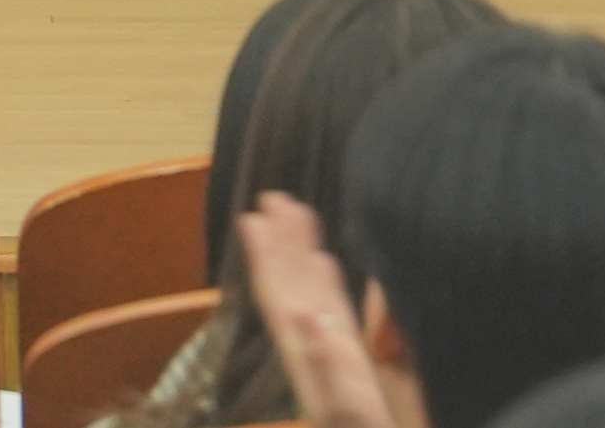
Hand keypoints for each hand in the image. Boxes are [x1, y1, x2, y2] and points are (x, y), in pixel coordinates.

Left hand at [239, 192, 396, 427]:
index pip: (279, 294)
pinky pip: (336, 309)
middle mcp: (311, 345)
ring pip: (312, 290)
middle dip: (282, 242)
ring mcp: (331, 349)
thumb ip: (327, 363)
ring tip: (295, 214)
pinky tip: (324, 263)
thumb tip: (304, 314)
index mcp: (304, 353)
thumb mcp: (347, 407)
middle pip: (291, 284)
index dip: (266, 256)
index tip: (252, 217)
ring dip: (301, 252)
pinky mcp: (352, 358)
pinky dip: (327, 282)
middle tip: (271, 197)